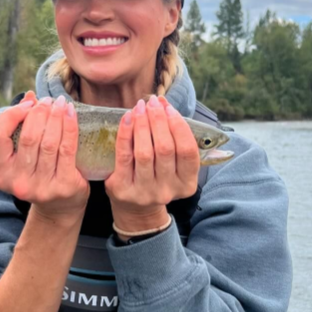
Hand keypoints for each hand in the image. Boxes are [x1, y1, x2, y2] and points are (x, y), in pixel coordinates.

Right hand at [0, 92, 89, 221]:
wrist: (59, 208)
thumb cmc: (38, 175)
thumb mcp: (22, 156)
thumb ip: (22, 128)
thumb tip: (30, 96)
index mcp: (0, 174)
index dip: (11, 115)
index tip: (28, 105)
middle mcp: (17, 182)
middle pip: (27, 137)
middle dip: (39, 113)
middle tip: (48, 101)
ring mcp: (41, 187)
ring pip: (48, 142)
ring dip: (55, 117)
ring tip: (60, 103)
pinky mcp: (63, 186)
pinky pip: (66, 149)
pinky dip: (69, 127)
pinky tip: (70, 114)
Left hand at [104, 94, 199, 232]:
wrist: (135, 209)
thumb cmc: (156, 177)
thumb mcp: (173, 165)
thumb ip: (173, 138)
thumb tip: (162, 104)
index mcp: (186, 184)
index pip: (188, 151)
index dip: (179, 126)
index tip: (169, 108)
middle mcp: (167, 190)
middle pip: (165, 149)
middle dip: (159, 120)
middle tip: (152, 102)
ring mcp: (144, 192)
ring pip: (145, 152)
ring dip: (143, 124)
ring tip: (140, 107)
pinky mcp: (123, 189)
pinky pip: (124, 156)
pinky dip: (125, 133)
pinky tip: (127, 117)